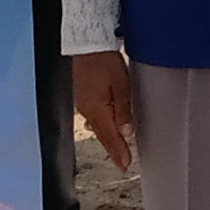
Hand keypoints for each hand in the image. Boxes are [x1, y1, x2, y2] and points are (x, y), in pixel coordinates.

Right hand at [72, 50, 135, 172]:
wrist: (88, 44)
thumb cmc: (105, 60)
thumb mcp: (121, 84)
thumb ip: (123, 110)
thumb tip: (126, 133)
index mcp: (96, 108)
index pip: (109, 137)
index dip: (118, 152)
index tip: (125, 165)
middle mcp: (87, 110)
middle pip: (102, 135)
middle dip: (114, 149)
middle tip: (124, 163)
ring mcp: (83, 104)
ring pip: (99, 127)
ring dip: (109, 139)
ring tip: (120, 150)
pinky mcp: (84, 97)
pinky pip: (95, 117)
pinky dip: (104, 126)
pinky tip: (111, 129)